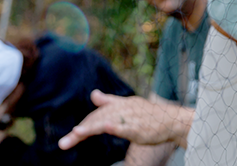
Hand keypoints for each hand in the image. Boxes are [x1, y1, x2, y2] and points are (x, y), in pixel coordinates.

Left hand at [58, 90, 192, 149]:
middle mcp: (124, 108)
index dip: (84, 124)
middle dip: (81, 130)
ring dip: (91, 127)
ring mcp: (132, 118)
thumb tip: (93, 94)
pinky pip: (126, 126)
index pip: (98, 113)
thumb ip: (110, 101)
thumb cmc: (150, 116)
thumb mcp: (129, 106)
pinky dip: (116, 126)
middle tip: (64, 143)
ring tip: (76, 133)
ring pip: (108, 122)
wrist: (172, 120)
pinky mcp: (140, 127)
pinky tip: (105, 127)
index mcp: (121, 104)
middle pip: (98, 118)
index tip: (70, 136)